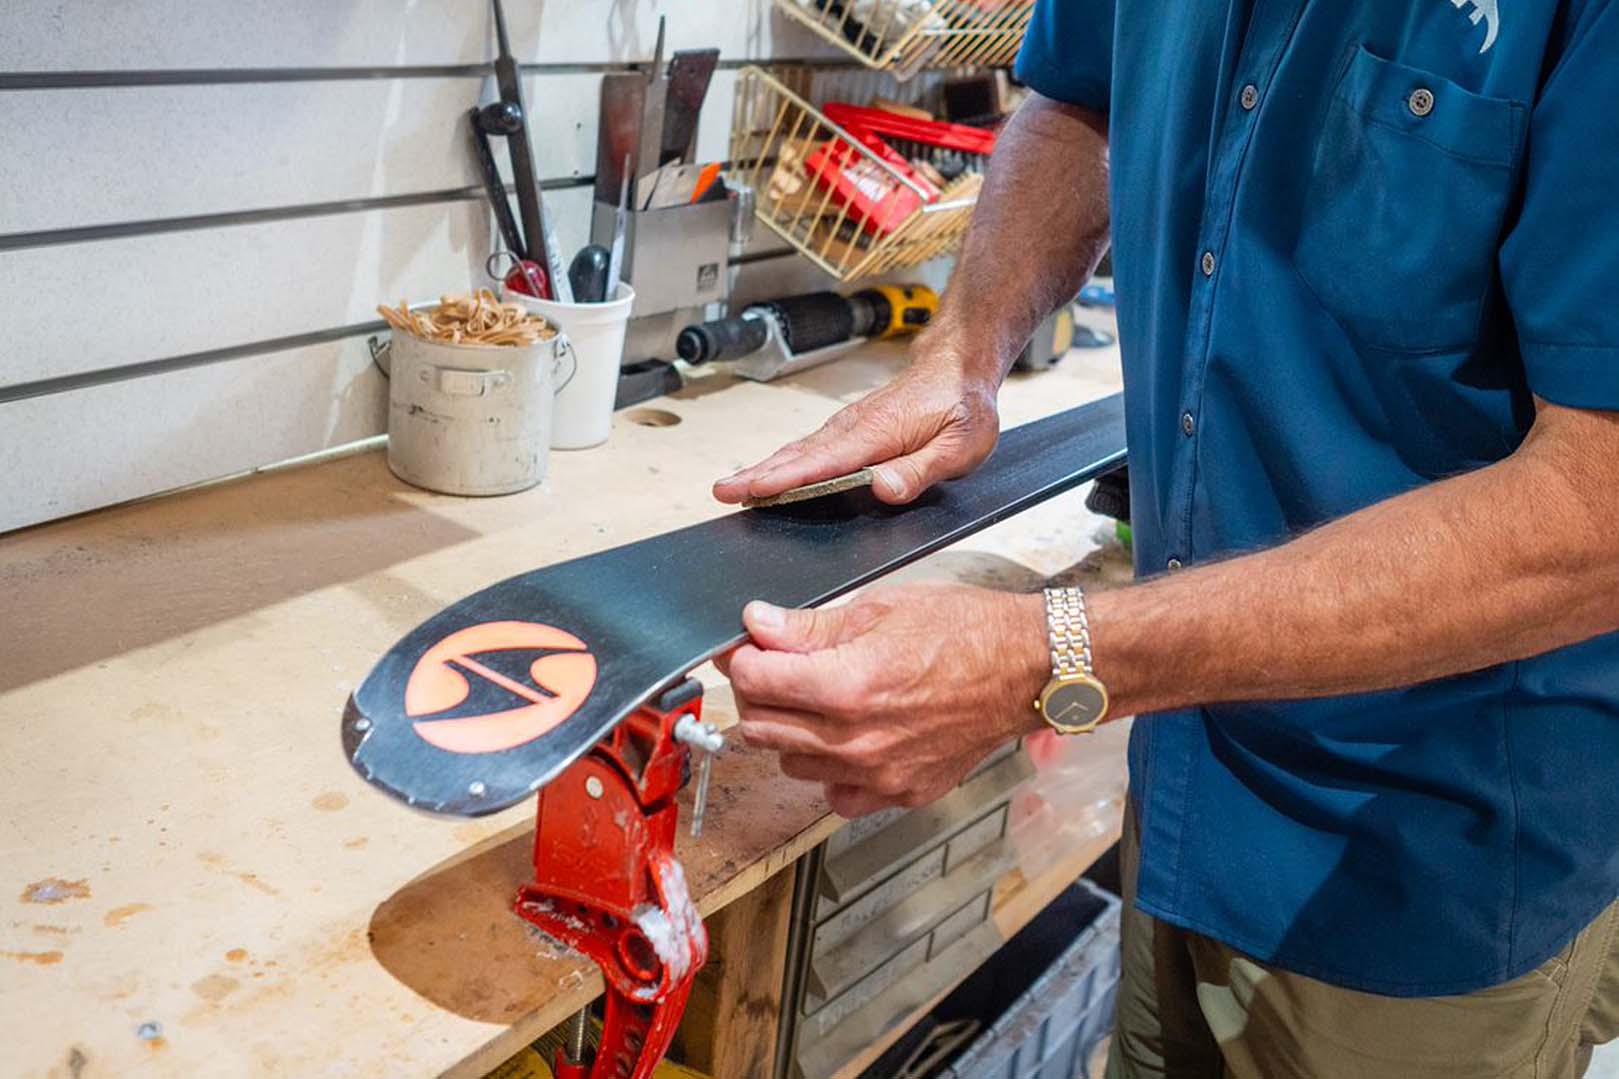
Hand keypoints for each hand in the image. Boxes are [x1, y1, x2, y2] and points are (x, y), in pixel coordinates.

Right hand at [712, 349, 999, 505]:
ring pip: (799, 449)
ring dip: (764, 468)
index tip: (754, 490)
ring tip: (733, 488)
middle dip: (758, 474)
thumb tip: (882, 488)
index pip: (825, 461)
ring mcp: (849, 425)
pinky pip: (810, 447)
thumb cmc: (963, 406)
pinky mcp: (850, 428)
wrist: (959, 364)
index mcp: (878, 433)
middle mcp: (855, 427)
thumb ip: (920, 470)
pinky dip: (783, 461)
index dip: (787, 478)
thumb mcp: (959, 446)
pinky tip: (769, 475)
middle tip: (722, 492)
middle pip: (798, 454)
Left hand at [714, 583, 1047, 817]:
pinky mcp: (898, 794)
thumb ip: (811, 627)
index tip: (750, 649)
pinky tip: (849, 739)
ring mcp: (877, 774)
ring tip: (820, 701)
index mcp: (846, 686)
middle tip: (778, 671)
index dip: (743, 659)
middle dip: (759, 695)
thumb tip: (758, 624)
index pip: (753, 682)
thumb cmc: (965, 631)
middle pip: (761, 728)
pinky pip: (836, 795)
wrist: (1025, 669)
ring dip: (791, 732)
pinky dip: (830, 771)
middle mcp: (856, 739)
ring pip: (791, 765)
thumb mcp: (881, 609)